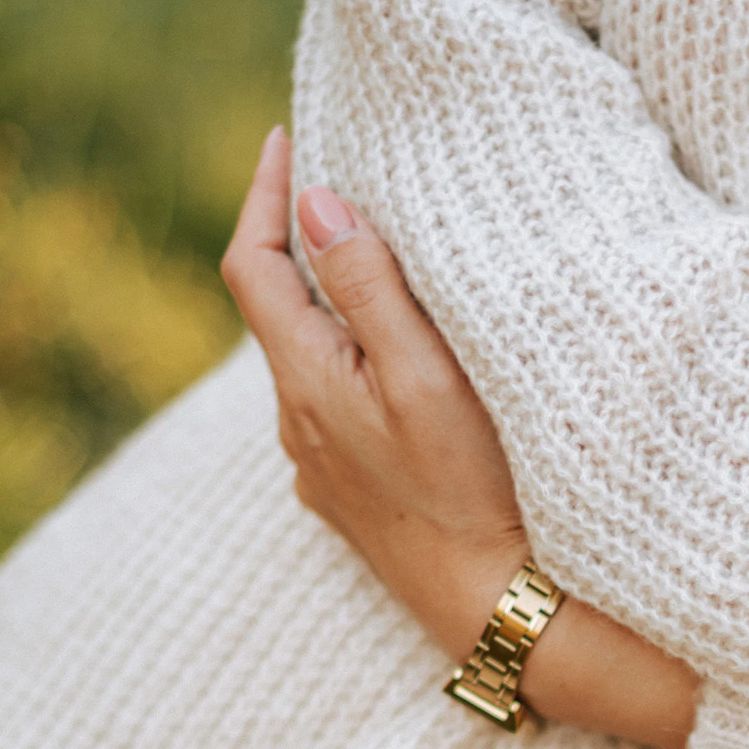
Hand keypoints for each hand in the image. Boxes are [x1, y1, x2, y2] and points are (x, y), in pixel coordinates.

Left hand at [220, 129, 698, 748]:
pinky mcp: (354, 495)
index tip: (287, 137)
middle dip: (302, 241)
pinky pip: (339, 405)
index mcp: (306, 381)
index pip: (252, 264)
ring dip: (335, 304)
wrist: (496, 611)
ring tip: (384, 261)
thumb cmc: (472, 491)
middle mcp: (297, 423)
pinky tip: (407, 364)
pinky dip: (358, 361)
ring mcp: (322, 466)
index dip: (262, 194)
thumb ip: (369, 289)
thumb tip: (316, 204)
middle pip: (278, 309)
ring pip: (312, 359)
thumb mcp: (426, 377)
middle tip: (345, 180)